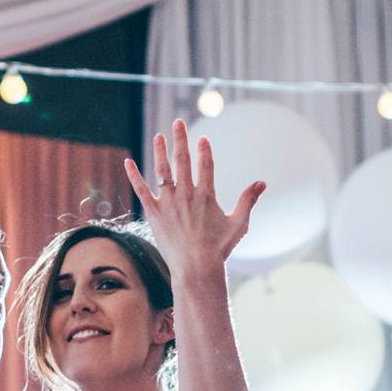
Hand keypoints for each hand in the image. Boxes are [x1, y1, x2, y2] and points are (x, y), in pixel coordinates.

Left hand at [123, 119, 264, 277]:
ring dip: (160, 151)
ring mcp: (169, 202)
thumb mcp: (239, 223)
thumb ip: (249, 200)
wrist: (196, 267)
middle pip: (183, 160)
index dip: (204, 150)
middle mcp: (186, 194)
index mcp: (206, 195)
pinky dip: (134, 175)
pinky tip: (128, 162)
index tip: (202, 138)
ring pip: (162, 170)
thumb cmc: (219, 248)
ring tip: (159, 136)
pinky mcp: (154, 213)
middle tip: (178, 122)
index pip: (206, 165)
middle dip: (181, 139)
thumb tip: (262, 183)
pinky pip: (142, 190)